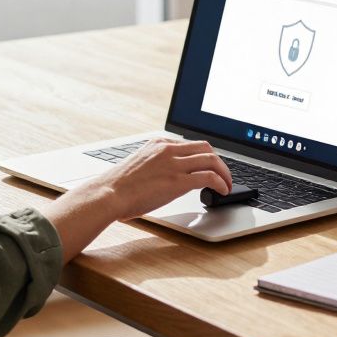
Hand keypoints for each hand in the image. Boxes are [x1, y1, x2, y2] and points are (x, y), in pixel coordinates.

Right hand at [86, 138, 232, 220]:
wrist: (109, 193)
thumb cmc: (118, 186)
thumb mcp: (139, 165)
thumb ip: (156, 164)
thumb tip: (167, 177)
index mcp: (159, 143)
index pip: (190, 144)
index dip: (204, 156)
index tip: (209, 166)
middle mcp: (168, 150)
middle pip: (205, 148)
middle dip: (218, 162)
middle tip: (223, 175)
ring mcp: (174, 164)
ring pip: (211, 160)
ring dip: (224, 173)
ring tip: (227, 184)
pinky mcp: (177, 181)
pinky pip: (209, 177)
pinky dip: (220, 182)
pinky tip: (222, 190)